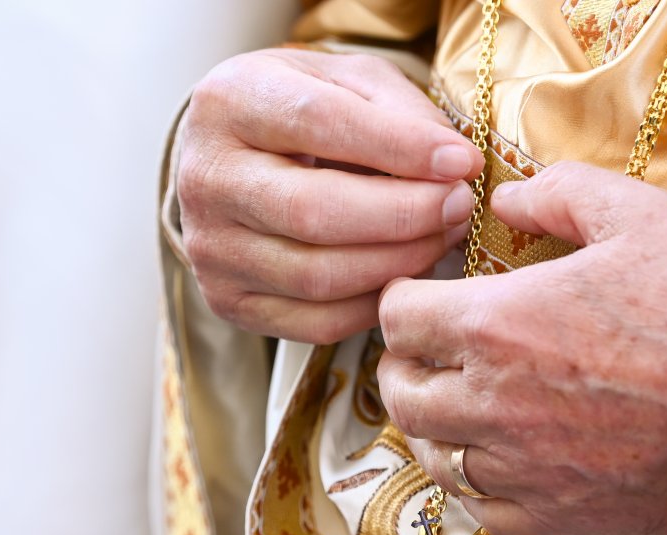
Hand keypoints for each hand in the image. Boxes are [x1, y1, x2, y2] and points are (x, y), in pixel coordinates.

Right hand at [176, 48, 482, 344]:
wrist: (231, 159)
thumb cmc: (298, 112)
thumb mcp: (344, 81)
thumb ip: (396, 110)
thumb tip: (453, 165)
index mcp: (228, 103)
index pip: (317, 122)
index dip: (398, 147)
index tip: (461, 162)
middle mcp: (206, 178)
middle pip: (314, 212)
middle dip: (404, 214)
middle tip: (458, 205)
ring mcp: (210, 248)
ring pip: (317, 276)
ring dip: (397, 263)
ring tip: (440, 236)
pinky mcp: (226, 301)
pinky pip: (315, 322)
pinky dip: (373, 304)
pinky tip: (403, 274)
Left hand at [376, 162, 666, 534]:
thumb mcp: (635, 213)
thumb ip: (557, 195)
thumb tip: (505, 203)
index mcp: (494, 325)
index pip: (398, 317)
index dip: (404, 299)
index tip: (423, 295)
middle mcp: (489, 403)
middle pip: (402, 393)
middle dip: (406, 365)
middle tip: (425, 352)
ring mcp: (519, 468)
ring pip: (433, 456)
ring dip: (434, 427)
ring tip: (453, 407)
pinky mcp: (555, 518)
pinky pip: (481, 510)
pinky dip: (475, 485)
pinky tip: (494, 461)